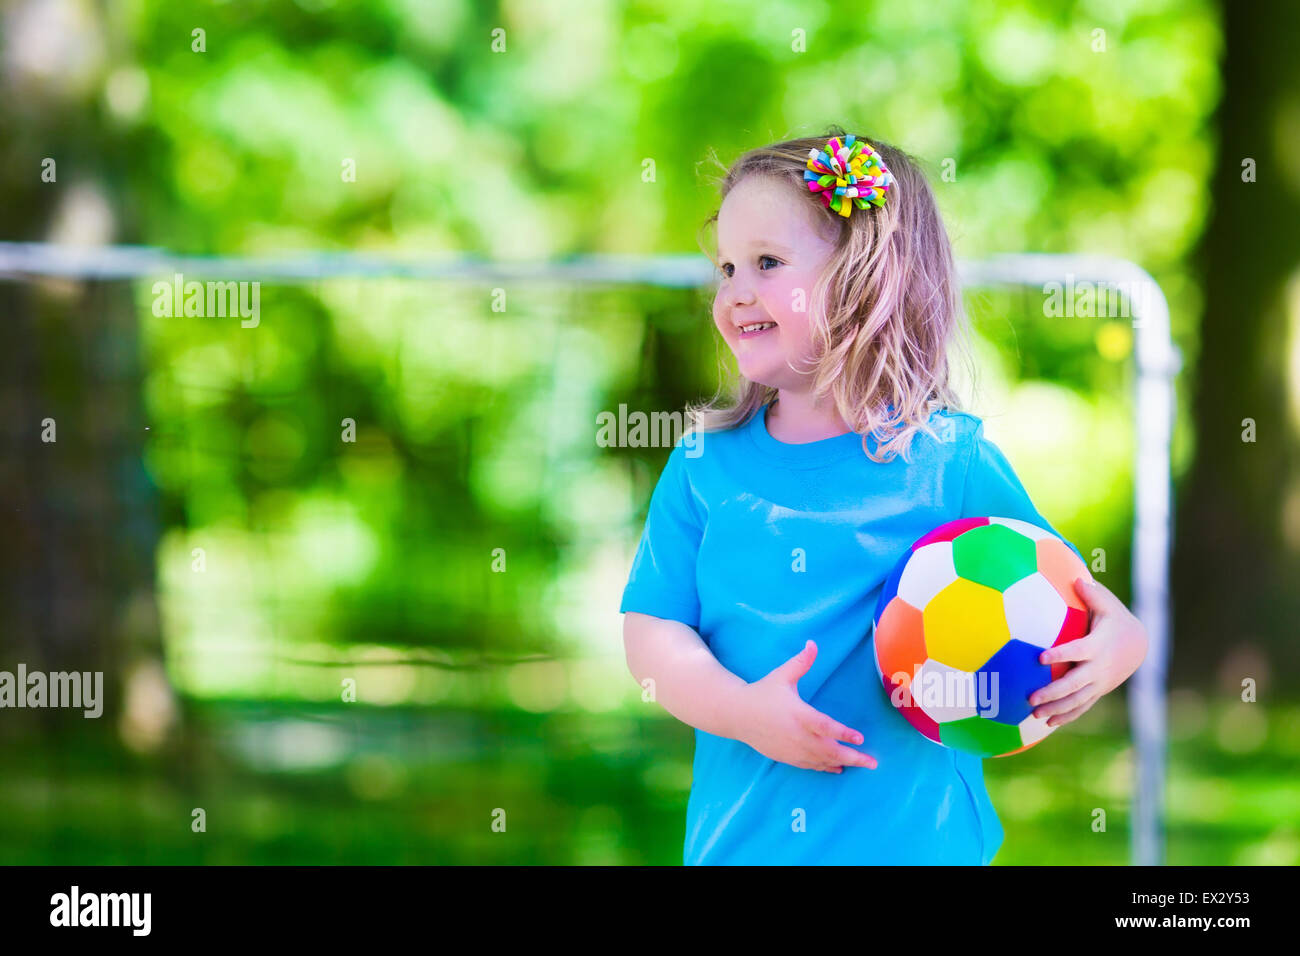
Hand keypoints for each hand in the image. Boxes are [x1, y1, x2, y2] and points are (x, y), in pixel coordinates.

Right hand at [737, 640, 877, 772]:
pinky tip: (838, 768)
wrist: (737, 714)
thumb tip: (813, 643)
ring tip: (861, 764)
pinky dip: (825, 767)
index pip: (824, 726)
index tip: (860, 738)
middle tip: (872, 763)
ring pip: (821, 761)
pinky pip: (809, 765)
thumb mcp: (781, 675)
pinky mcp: (785, 757)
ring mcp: (791, 749)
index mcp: (797, 714)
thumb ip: (801, 662)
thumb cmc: (763, 692)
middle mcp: (796, 735)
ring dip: (842, 763)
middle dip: (852, 757)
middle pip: (828, 750)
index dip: (843, 733)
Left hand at [1029, 577, 1147, 728]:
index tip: (1040, 657)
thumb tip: (1076, 578)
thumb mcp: (1108, 605)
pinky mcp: (1098, 691)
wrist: (1138, 645)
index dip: (1060, 655)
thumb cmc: (1115, 620)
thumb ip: (1091, 594)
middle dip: (1053, 692)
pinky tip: (1048, 723)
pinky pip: (1082, 707)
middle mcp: (1098, 668)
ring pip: (1077, 700)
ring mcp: (1099, 683)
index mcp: (1097, 646)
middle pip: (1074, 684)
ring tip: (1033, 713)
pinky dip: (1066, 716)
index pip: (1077, 652)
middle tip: (1031, 697)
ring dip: (1056, 709)